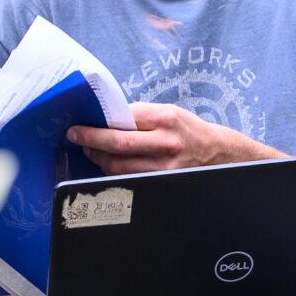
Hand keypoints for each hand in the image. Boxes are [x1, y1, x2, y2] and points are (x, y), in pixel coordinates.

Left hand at [68, 102, 277, 173]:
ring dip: (99, 159)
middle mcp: (166, 142)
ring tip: (90, 151)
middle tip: (75, 138)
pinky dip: (115, 172)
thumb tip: (106, 119)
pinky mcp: (164, 182)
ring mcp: (165, 166)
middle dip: (91, 141)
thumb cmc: (190, 131)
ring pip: (120, 166)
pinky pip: (131, 179)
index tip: (79, 125)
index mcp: (166, 118)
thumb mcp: (170, 113)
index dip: (97, 124)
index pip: (122, 120)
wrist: (220, 154)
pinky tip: (108, 165)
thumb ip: (141, 116)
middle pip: (118, 145)